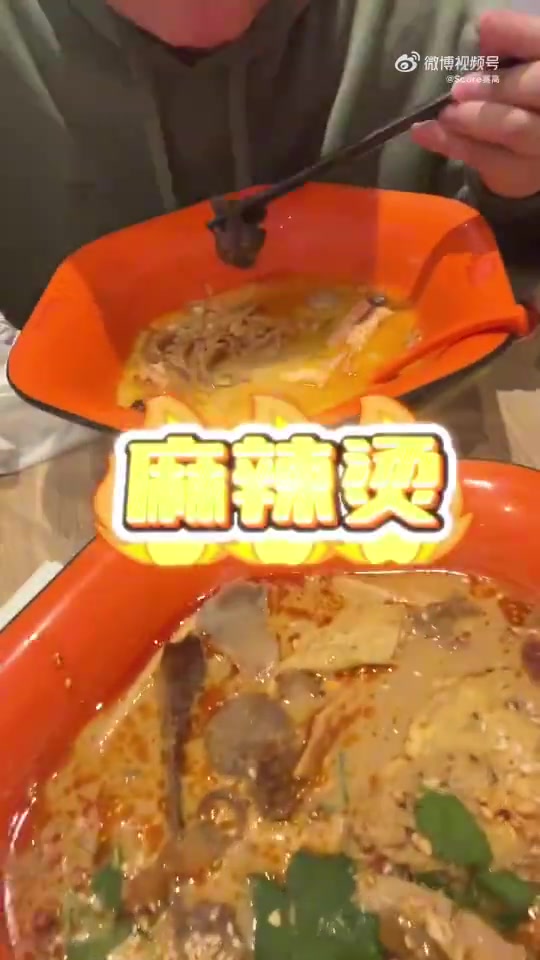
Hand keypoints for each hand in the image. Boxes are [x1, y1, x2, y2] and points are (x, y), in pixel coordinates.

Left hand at [411, 11, 539, 198]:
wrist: (528, 152)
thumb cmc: (520, 98)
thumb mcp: (518, 66)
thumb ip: (510, 46)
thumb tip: (485, 30)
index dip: (518, 34)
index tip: (484, 27)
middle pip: (538, 89)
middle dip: (497, 85)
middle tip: (460, 88)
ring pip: (514, 129)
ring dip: (473, 118)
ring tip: (445, 113)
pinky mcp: (520, 172)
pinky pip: (488, 161)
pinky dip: (453, 145)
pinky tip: (425, 133)